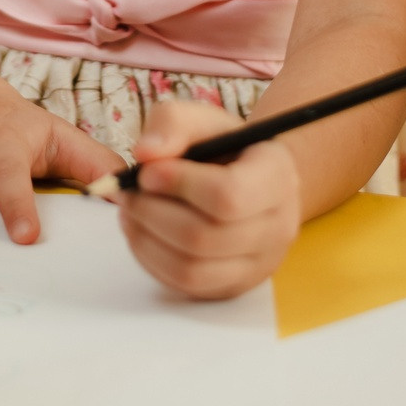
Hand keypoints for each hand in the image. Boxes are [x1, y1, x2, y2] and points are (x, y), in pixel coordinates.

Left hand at [118, 100, 301, 299]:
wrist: (248, 178)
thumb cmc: (222, 146)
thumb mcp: (200, 119)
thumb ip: (172, 124)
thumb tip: (145, 154)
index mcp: (277, 176)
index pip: (228, 195)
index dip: (180, 185)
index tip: (146, 172)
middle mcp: (278, 226)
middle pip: (204, 238)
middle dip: (153, 214)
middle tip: (127, 192)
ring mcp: (259, 264)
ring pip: (192, 269)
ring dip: (146, 240)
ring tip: (129, 211)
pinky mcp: (235, 286)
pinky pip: (186, 286)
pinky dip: (152, 260)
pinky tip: (141, 232)